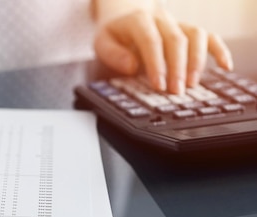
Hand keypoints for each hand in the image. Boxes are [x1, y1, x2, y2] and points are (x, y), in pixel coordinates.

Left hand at [94, 8, 232, 93]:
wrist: (126, 14)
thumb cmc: (115, 33)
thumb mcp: (103, 42)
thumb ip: (113, 54)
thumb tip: (131, 67)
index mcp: (139, 20)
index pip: (151, 41)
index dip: (156, 64)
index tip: (158, 85)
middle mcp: (162, 19)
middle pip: (176, 40)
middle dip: (177, 67)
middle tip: (176, 91)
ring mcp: (178, 23)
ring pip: (196, 36)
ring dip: (197, 61)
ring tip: (192, 84)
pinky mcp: (190, 30)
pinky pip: (210, 36)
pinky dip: (220, 50)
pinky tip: (225, 67)